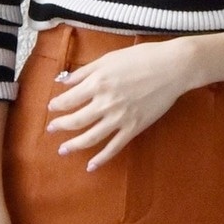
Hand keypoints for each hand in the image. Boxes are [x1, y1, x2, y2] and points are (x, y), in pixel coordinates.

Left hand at [45, 38, 195, 169]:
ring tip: (63, 150)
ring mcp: (120, 118)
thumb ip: (85, 71)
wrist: (172, 67)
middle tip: (51, 130)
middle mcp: (105, 103)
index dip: (57, 105)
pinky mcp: (134, 128)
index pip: (69, 99)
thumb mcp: (109, 59)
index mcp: (98, 83)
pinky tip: (91, 166)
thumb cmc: (141, 57)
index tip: (52, 108)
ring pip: (91, 137)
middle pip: (76, 120)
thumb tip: (63, 81)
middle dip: (60, 126)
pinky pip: (114, 147)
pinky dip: (101, 158)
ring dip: (74, 145)